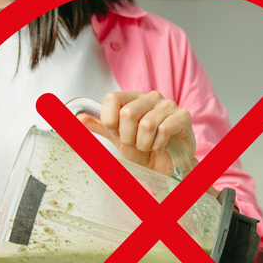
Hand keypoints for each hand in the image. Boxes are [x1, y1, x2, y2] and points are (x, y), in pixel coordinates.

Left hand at [78, 91, 196, 176]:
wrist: (167, 165)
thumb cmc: (145, 150)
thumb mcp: (118, 139)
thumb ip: (101, 127)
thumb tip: (79, 118)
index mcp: (132, 98)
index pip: (111, 98)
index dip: (111, 121)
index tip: (118, 133)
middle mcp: (150, 97)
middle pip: (127, 113)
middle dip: (128, 137)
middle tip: (136, 144)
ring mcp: (168, 105)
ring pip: (146, 124)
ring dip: (145, 144)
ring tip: (150, 146)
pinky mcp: (183, 116)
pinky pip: (164, 130)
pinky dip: (159, 145)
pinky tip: (162, 147)